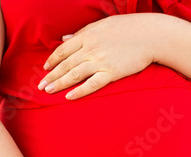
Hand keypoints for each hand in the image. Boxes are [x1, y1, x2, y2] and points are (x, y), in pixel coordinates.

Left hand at [37, 13, 163, 99]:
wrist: (150, 35)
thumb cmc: (128, 28)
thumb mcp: (102, 25)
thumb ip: (82, 32)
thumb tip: (65, 38)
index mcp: (86, 36)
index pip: (63, 50)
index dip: (52, 60)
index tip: (45, 68)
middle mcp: (90, 49)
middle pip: (65, 64)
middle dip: (51, 76)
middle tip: (40, 86)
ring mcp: (100, 61)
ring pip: (74, 75)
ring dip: (59, 84)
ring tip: (48, 92)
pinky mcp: (111, 73)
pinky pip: (91, 84)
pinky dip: (79, 91)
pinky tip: (69, 97)